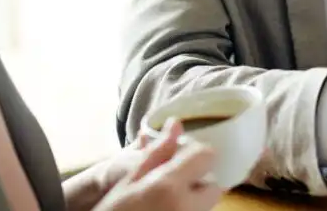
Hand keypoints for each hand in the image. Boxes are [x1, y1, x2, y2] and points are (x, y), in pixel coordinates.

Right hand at [94, 120, 221, 210]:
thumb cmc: (113, 209)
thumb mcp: (129, 178)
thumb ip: (157, 152)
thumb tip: (175, 124)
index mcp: (169, 185)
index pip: (207, 156)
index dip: (197, 154)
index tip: (184, 157)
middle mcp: (186, 205)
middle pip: (214, 186)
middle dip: (200, 181)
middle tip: (176, 182)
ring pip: (207, 204)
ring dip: (196, 197)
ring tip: (169, 197)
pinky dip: (189, 208)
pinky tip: (168, 208)